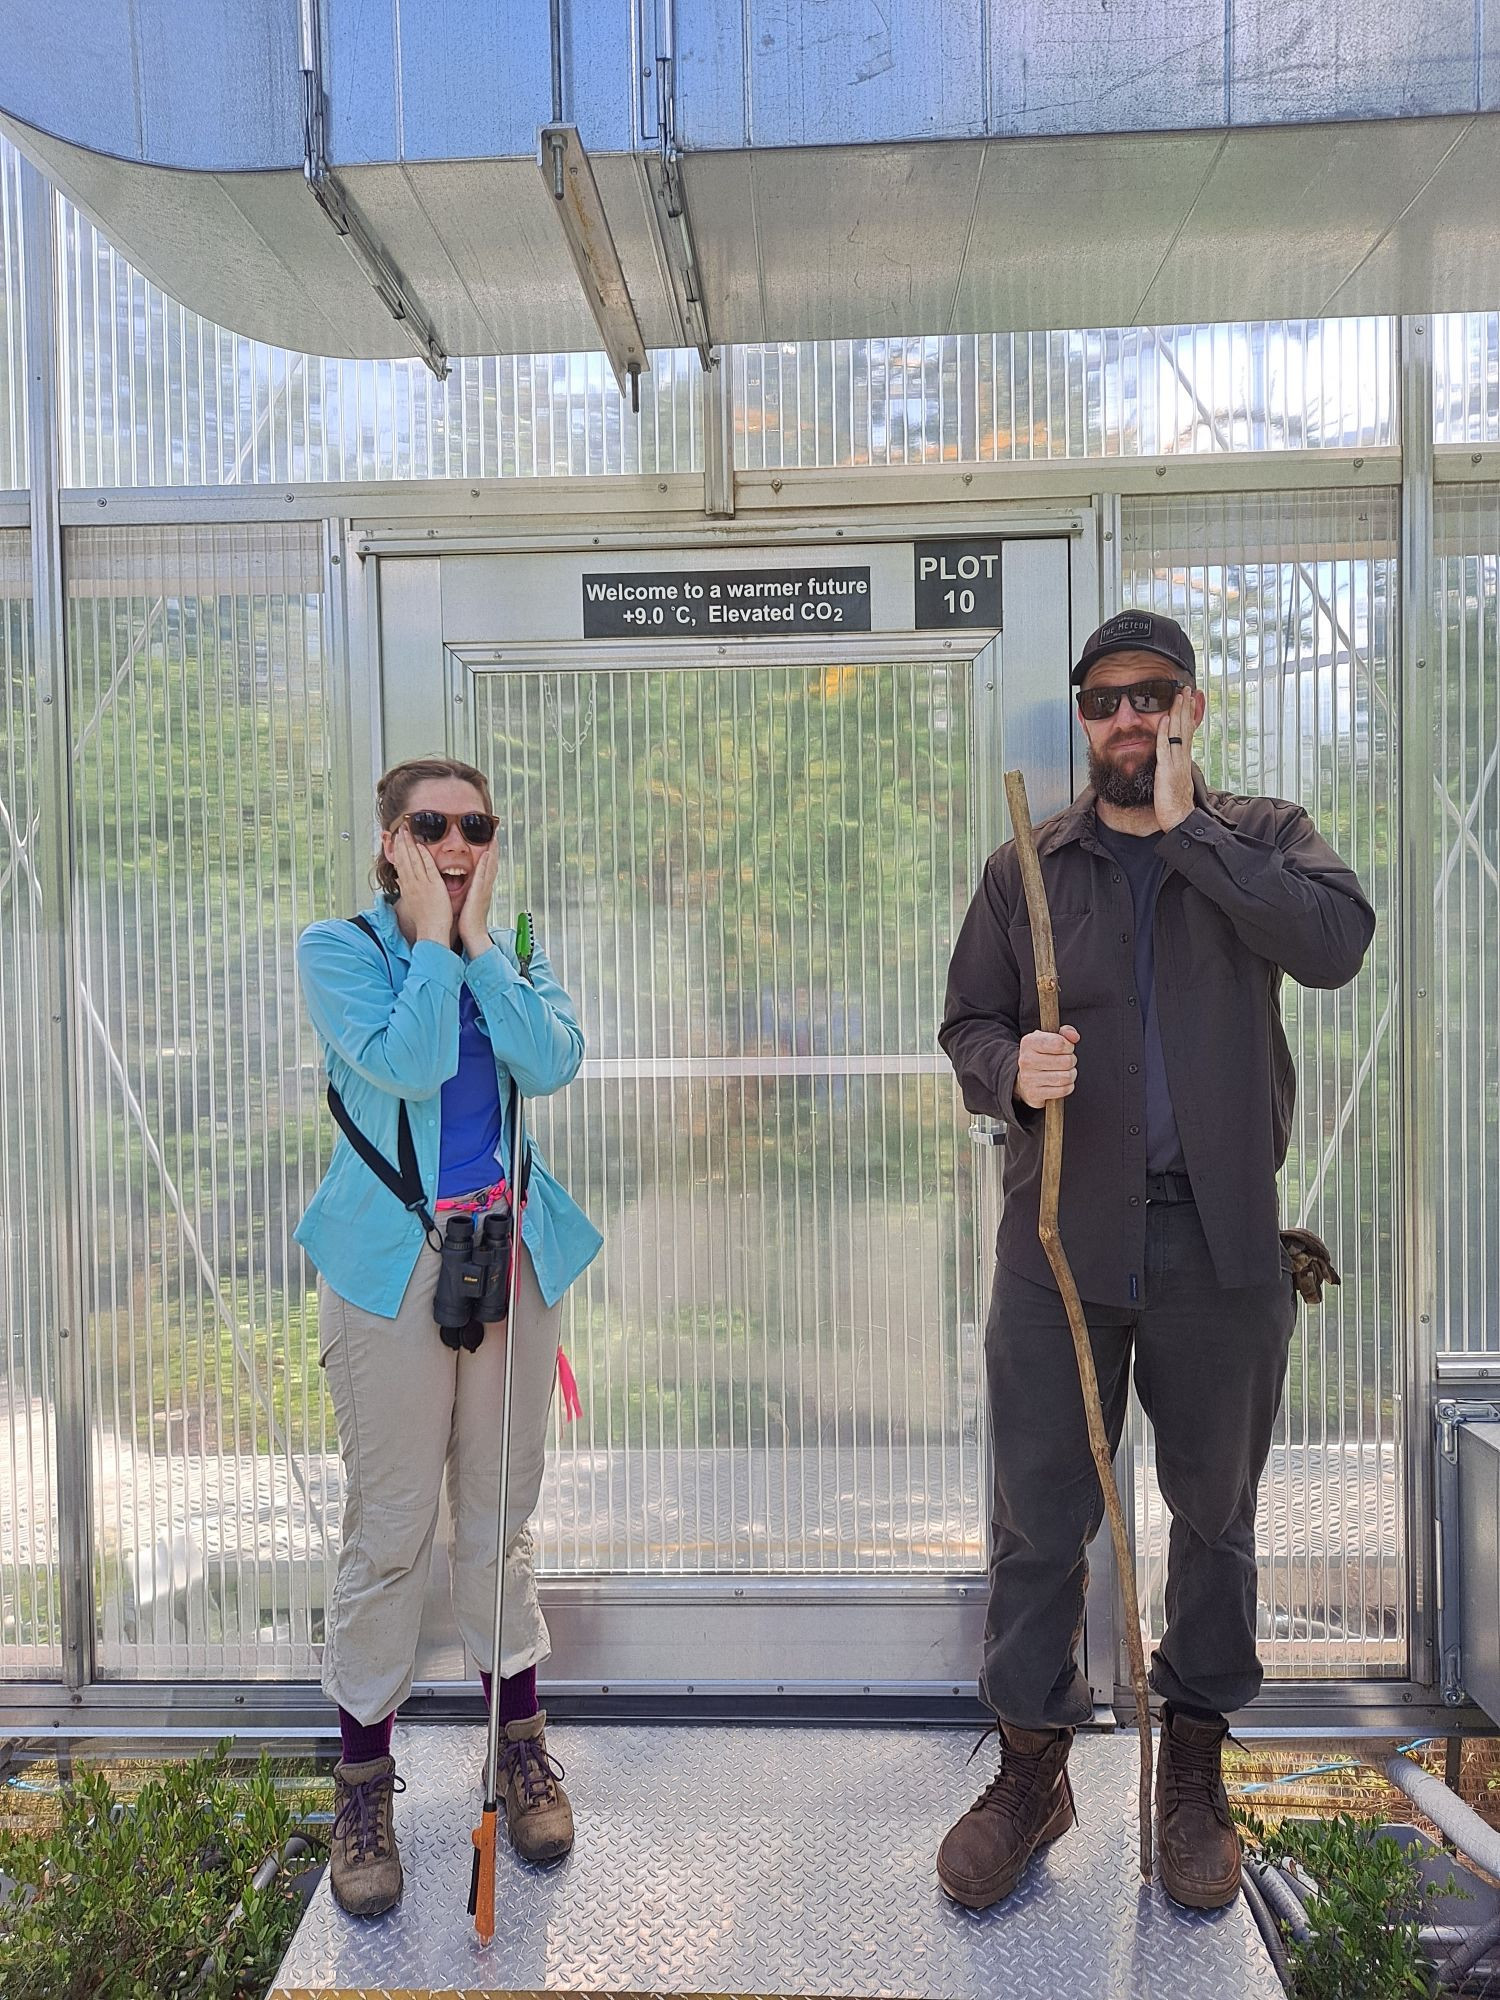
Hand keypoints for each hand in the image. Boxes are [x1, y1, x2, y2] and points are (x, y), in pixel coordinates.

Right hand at [392, 827, 454, 943]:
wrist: (431, 931)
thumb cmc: (425, 919)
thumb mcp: (412, 901)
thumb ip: (406, 888)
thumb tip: (400, 880)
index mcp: (407, 887)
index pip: (400, 864)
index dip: (398, 850)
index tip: (396, 838)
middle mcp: (412, 884)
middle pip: (404, 859)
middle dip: (401, 842)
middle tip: (400, 828)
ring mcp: (422, 884)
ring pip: (413, 860)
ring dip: (409, 844)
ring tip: (406, 832)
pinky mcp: (433, 886)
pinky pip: (428, 868)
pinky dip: (424, 857)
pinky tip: (421, 846)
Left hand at [457, 837, 498, 957]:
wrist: (473, 935)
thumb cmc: (468, 923)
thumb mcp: (469, 904)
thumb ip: (469, 894)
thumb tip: (466, 889)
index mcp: (482, 890)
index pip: (487, 869)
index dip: (490, 856)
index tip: (490, 844)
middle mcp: (485, 888)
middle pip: (492, 865)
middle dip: (494, 851)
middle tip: (495, 836)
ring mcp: (484, 890)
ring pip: (490, 867)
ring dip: (492, 853)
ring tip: (494, 840)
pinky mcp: (479, 893)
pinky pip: (483, 875)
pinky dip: (486, 864)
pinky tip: (486, 854)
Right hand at [1015, 1026, 1079, 1109]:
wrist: (1024, 1077)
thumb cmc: (1042, 1055)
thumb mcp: (1050, 1038)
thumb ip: (1066, 1032)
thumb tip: (1074, 1037)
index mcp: (1029, 1042)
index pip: (1059, 1043)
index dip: (1069, 1046)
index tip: (1066, 1047)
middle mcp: (1026, 1060)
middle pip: (1066, 1061)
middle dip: (1071, 1060)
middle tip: (1066, 1061)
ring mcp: (1029, 1078)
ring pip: (1066, 1077)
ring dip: (1071, 1074)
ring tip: (1064, 1071)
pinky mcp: (1034, 1094)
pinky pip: (1063, 1090)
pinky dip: (1068, 1086)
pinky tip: (1061, 1082)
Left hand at [1154, 688, 1196, 832]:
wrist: (1180, 821)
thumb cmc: (1175, 806)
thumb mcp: (1174, 782)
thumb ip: (1172, 768)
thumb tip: (1170, 761)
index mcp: (1183, 760)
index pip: (1187, 732)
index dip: (1188, 715)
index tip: (1189, 700)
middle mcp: (1182, 759)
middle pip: (1185, 728)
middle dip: (1186, 707)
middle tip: (1187, 689)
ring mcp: (1176, 764)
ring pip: (1178, 733)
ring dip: (1178, 713)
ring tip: (1179, 696)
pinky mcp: (1167, 771)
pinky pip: (1165, 748)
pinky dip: (1164, 733)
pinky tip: (1164, 720)